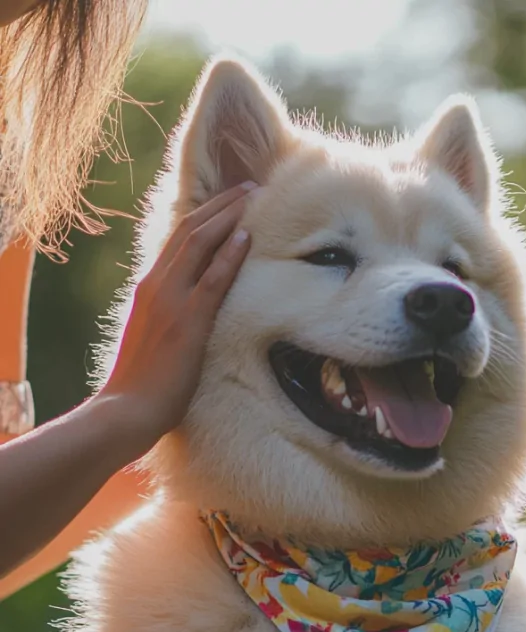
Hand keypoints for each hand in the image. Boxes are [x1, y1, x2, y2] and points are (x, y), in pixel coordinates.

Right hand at [98, 182, 256, 452]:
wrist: (127, 409)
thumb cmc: (146, 381)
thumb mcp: (158, 335)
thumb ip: (172, 313)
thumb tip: (194, 305)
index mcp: (150, 286)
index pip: (179, 237)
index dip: (206, 214)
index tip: (232, 198)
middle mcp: (157, 285)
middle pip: (190, 229)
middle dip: (221, 203)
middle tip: (251, 185)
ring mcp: (171, 300)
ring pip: (199, 244)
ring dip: (229, 216)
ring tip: (254, 196)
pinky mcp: (187, 322)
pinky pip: (212, 280)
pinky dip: (230, 255)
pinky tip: (247, 237)